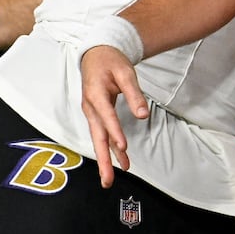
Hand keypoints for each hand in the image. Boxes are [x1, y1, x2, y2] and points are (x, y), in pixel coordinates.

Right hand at [78, 44, 150, 187]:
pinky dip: (109, 148)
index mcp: (96, 93)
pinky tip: (119, 160)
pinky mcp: (96, 115)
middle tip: (107, 179)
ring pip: (98, 139)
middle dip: (103, 159)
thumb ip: (134, 93)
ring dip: (105, 158)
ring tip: (111, 179)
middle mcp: (90, 106)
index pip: (106, 116)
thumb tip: (143, 115)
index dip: (115, 132)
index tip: (123, 147)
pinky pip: (102, 134)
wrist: (96, 54)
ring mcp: (91, 112)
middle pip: (97, 136)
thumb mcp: (125, 72)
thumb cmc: (110, 61)